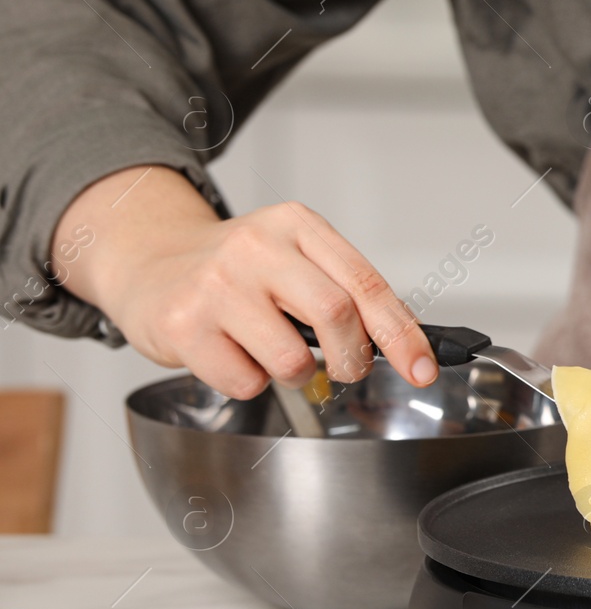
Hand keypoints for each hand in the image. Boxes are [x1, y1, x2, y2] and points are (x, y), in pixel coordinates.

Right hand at [53, 165, 436, 398]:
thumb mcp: (295, 259)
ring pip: (292, 360)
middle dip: (353, 358)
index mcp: (297, 226)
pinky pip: (246, 381)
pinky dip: (250, 382)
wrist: (149, 262)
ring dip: (296, 374)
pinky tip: (232, 355)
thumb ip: (346, 291)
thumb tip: (406, 343)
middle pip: (337, 316)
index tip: (423, 368)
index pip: (367, 283)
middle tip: (346, 369)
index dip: (402, 333)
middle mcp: (257, 247)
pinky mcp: (184, 325)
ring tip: (271, 351)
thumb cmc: (235, 271)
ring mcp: (217, 285)